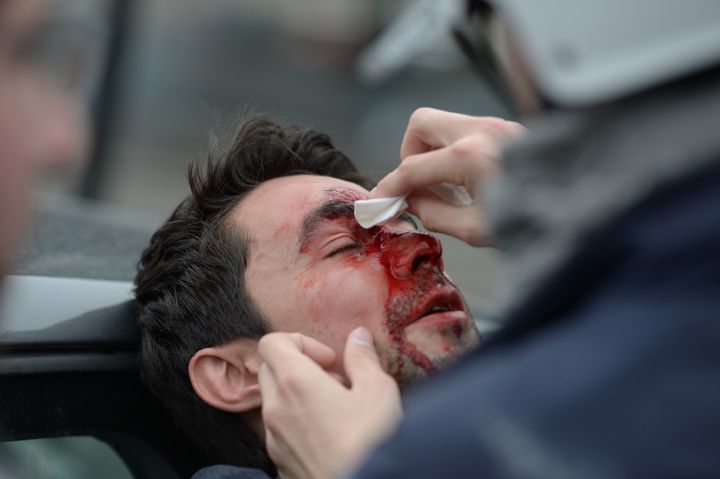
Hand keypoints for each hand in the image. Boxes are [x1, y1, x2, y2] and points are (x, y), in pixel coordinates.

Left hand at [258, 328, 401, 478]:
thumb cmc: (370, 442)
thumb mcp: (378, 391)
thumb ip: (363, 358)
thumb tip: (358, 336)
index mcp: (294, 382)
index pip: (272, 342)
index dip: (301, 341)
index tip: (330, 360)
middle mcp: (275, 409)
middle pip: (270, 370)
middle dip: (300, 368)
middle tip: (335, 383)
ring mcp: (274, 439)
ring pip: (274, 402)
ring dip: (300, 397)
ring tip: (338, 412)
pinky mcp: (280, 464)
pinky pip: (281, 432)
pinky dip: (299, 425)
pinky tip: (332, 438)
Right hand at [371, 107, 525, 245]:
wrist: (586, 207)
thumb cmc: (537, 221)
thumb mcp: (476, 230)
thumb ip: (435, 214)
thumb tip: (412, 201)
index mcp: (472, 157)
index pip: (412, 166)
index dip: (389, 185)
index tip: (377, 200)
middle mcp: (482, 131)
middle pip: (421, 123)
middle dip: (409, 153)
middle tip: (417, 185)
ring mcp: (496, 125)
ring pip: (442, 123)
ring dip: (432, 152)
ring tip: (446, 188)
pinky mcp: (506, 128)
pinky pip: (463, 131)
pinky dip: (452, 152)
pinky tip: (467, 181)